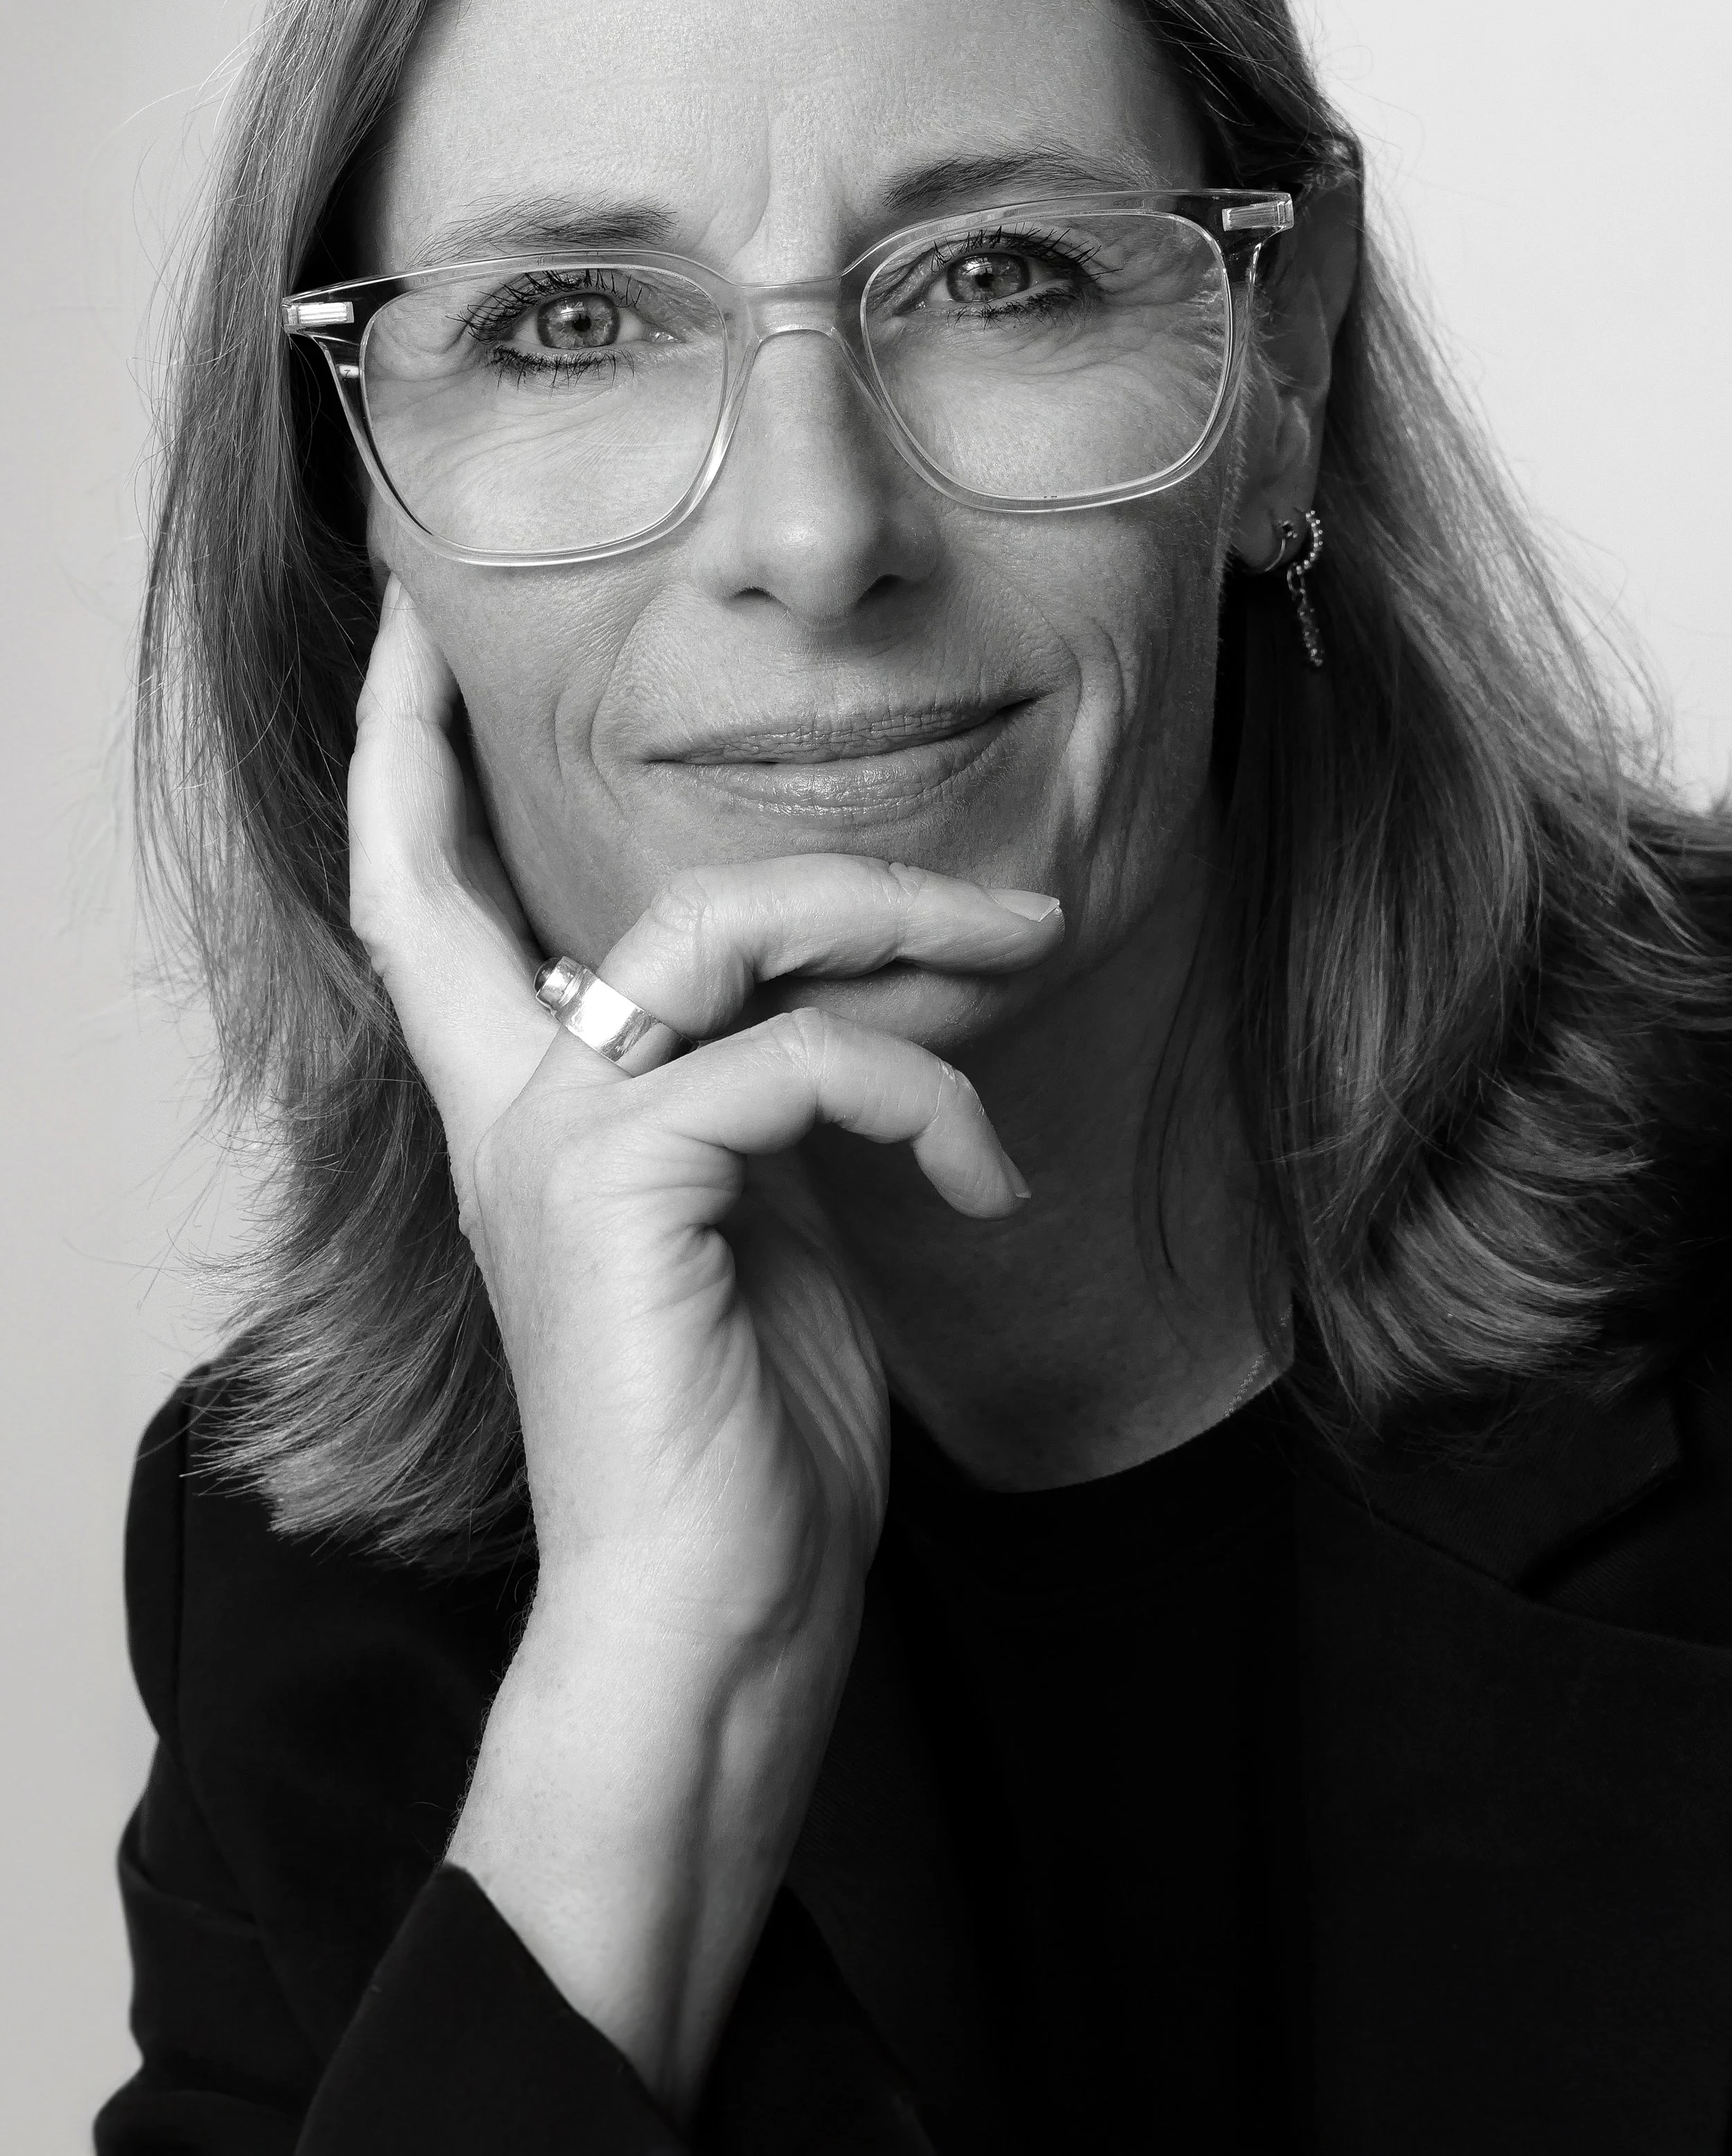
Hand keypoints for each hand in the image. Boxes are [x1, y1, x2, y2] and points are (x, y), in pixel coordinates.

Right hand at [346, 575, 1062, 2109]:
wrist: (714, 1618)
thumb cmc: (748, 1443)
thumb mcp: (770, 1231)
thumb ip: (769, 1105)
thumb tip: (864, 1012)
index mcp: (535, 1113)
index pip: (422, 894)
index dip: (403, 752)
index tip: (414, 632)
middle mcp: (521, 1110)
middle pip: (645, 890)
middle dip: (832, 863)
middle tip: (1011, 897)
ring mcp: (560, 1144)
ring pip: (727, 931)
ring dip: (904, 933)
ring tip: (1033, 979)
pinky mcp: (624, 1187)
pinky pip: (802, 1061)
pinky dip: (922, 1097)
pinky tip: (981, 1181)